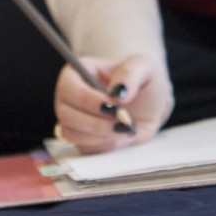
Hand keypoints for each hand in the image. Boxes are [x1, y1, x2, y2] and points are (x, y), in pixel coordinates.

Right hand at [53, 54, 173, 153]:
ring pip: (73, 134)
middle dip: (97, 122)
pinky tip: (122, 135)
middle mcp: (69, 97)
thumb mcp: (143, 67)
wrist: (149, 106)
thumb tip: (116, 93)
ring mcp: (72, 120)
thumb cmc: (141, 81)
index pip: (68, 88)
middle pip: (66, 115)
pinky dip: (106, 145)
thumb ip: (129, 73)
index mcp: (77, 72)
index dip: (88, 100)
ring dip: (102, 135)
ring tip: (127, 127)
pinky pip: (85, 148)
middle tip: (124, 122)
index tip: (114, 106)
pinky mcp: (81, 139)